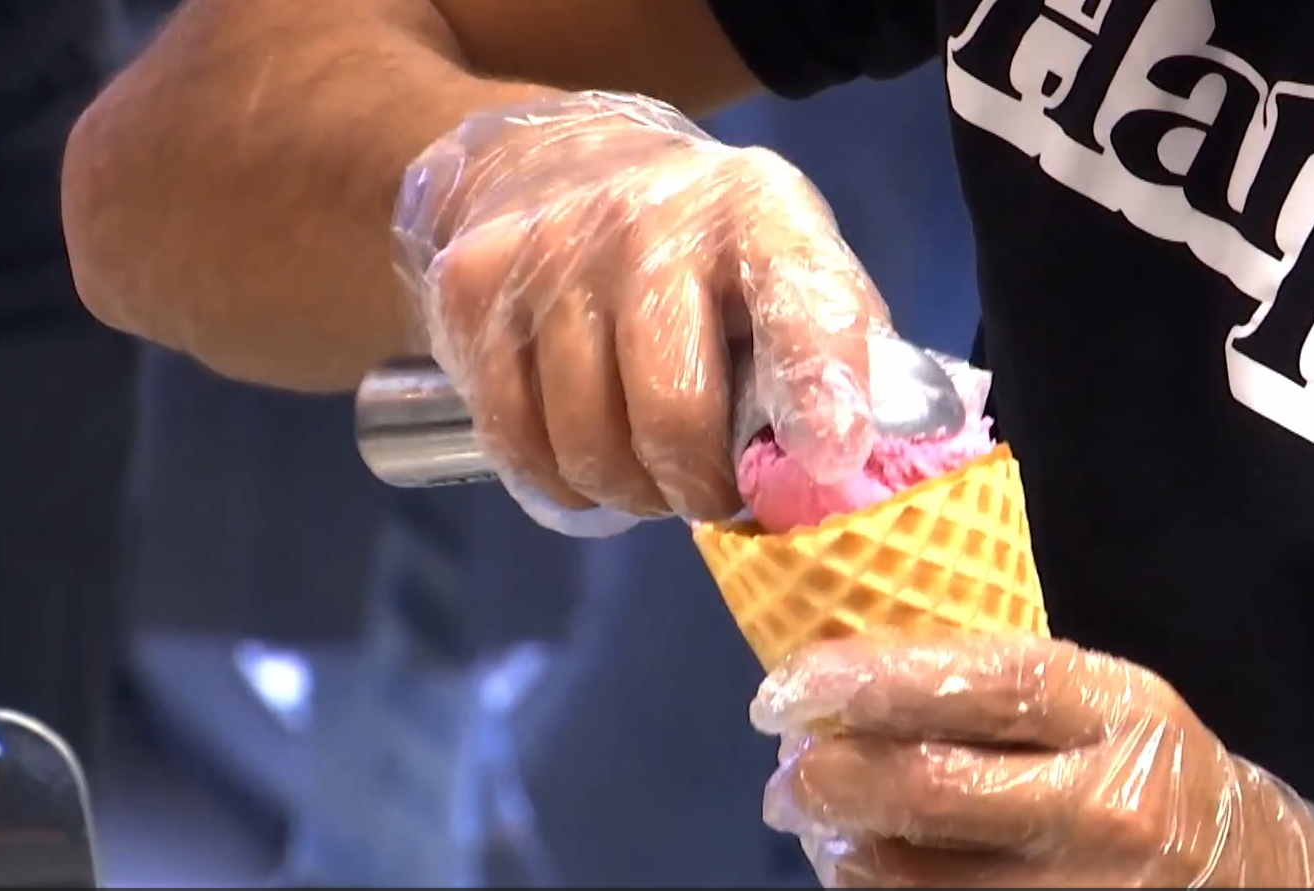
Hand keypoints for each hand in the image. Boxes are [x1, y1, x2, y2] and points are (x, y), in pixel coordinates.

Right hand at [393, 91, 890, 535]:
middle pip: (671, 410)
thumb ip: (830, 357)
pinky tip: (589, 462)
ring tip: (652, 475)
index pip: (798, 300)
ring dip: (630, 493)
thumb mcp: (789, 267)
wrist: (557, 162)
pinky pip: (516, 441)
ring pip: (587, 444)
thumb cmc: (707, 251)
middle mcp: (648, 219)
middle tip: (713, 496)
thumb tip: (840, 474)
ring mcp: (549, 250)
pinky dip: (561, 481)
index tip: (830, 457)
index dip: (819, 386)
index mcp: (758, 211)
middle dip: (700, 489)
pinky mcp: (473, 287)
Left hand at [750, 633, 1313, 887]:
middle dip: (823, 779)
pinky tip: (863, 872)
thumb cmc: (1150, 774)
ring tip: (819, 828)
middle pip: (925, 790)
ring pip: (908, 881)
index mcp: (1116, 712)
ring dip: (836, 850)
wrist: (1255, 880)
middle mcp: (1108, 810)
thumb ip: (991, 686)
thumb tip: (836, 682)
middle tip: (781, 775)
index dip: (859, 683)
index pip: (967, 685)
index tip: (782, 691)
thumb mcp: (1100, 704)